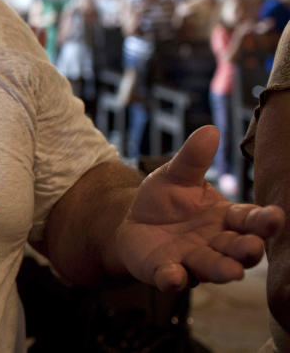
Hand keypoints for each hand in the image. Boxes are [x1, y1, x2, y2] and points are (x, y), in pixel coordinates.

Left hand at [114, 126, 284, 291]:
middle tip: (254, 247)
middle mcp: (216, 243)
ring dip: (222, 270)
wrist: (133, 222)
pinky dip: (173, 278)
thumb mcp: (176, 174)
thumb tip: (210, 130)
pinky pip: (172, 278)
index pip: (249, 220)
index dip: (263, 221)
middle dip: (247, 249)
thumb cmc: (166, 199)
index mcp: (225, 218)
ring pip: (212, 267)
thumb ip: (193, 158)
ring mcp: (192, 260)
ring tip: (232, 272)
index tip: (276, 217)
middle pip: (238, 249)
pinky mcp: (166, 272)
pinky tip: (174, 276)